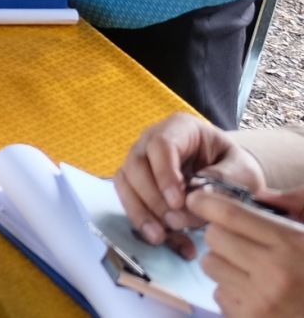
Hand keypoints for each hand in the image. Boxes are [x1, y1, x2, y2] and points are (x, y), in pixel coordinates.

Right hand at [116, 114, 267, 250]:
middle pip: (136, 163)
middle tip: (174, 223)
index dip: (164, 173)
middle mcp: (152, 141)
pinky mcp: (136, 183)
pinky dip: (141, 221)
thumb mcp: (243, 171)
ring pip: (125, 182)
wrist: (232, 178)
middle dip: (152, 197)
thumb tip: (197, 197)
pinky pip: (128, 199)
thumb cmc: (236, 169)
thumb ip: (224, 179)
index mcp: (180, 128)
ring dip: (140, 212)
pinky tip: (161, 239)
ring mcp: (141, 161)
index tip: (178, 202)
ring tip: (160, 238)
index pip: (161, 145)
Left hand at [192, 186, 303, 315]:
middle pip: (213, 237)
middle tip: (240, 242)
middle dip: (221, 234)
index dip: (207, 202)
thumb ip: (294, 207)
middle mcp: (273, 272)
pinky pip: (219, 295)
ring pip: (211, 265)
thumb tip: (259, 194)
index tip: (198, 200)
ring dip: (224, 264)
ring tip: (251, 270)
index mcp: (292, 244)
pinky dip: (231, 292)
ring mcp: (260, 300)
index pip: (230, 214)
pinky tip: (256, 294)